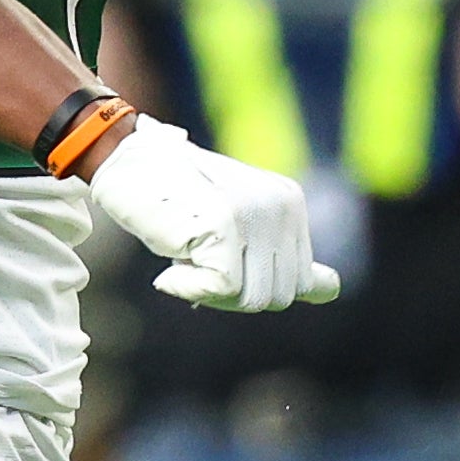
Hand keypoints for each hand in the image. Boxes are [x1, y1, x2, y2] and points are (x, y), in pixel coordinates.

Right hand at [87, 118, 340, 311]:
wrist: (127, 161)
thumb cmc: (176, 200)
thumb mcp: (242, 227)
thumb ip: (284, 259)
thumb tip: (332, 290)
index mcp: (290, 206)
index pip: (296, 285)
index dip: (251, 288)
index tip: (219, 259)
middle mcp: (281, 206)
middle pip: (276, 297)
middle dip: (231, 293)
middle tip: (196, 258)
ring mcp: (256, 213)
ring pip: (251, 299)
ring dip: (209, 292)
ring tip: (187, 252)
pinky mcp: (227, 224)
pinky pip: (221, 291)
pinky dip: (188, 288)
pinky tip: (172, 261)